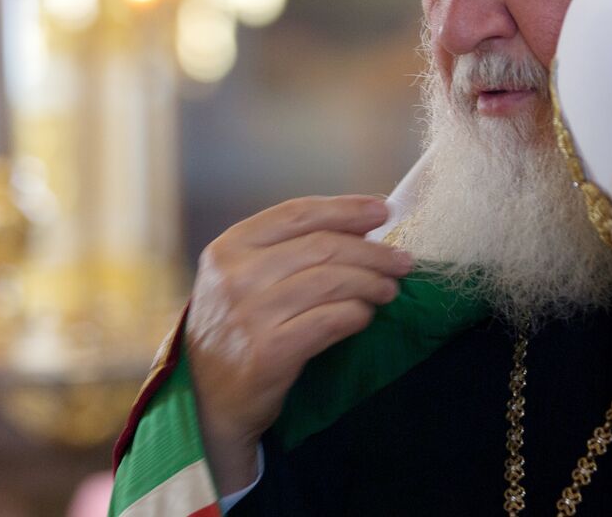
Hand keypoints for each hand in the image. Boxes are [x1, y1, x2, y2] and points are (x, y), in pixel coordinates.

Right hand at [185, 195, 412, 493]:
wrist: (209, 403)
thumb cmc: (237, 330)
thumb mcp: (244, 278)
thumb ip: (289, 249)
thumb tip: (361, 225)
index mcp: (229, 247)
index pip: (298, 214)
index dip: (346, 209)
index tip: (382, 212)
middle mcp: (235, 276)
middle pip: (323, 246)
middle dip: (372, 252)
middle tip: (401, 261)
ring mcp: (249, 315)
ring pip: (332, 281)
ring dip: (372, 283)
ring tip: (389, 289)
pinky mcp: (269, 353)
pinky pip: (331, 321)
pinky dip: (357, 315)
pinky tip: (365, 316)